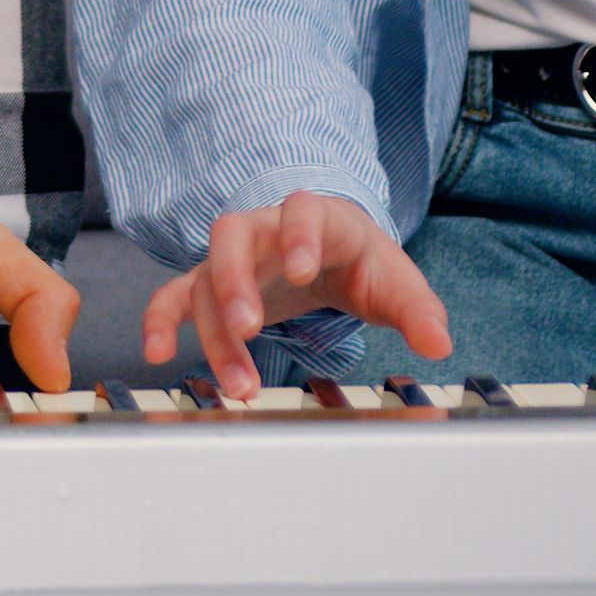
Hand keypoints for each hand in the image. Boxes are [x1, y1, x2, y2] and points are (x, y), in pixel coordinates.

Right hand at [140, 189, 450, 399]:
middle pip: (234, 237)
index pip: (302, 211)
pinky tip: (157, 352)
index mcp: (318, 218)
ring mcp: (234, 256)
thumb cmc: (362, 264)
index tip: (301, 271)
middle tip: (248, 328)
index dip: (298, 235)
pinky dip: (161, 318)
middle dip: (236, 282)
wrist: (332, 254)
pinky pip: (175, 293)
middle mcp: (264, 229)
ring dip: (214, 330)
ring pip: (206, 278)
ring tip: (239, 384)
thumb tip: (439, 342)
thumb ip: (418, 311)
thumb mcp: (396, 284)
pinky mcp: (212, 284)